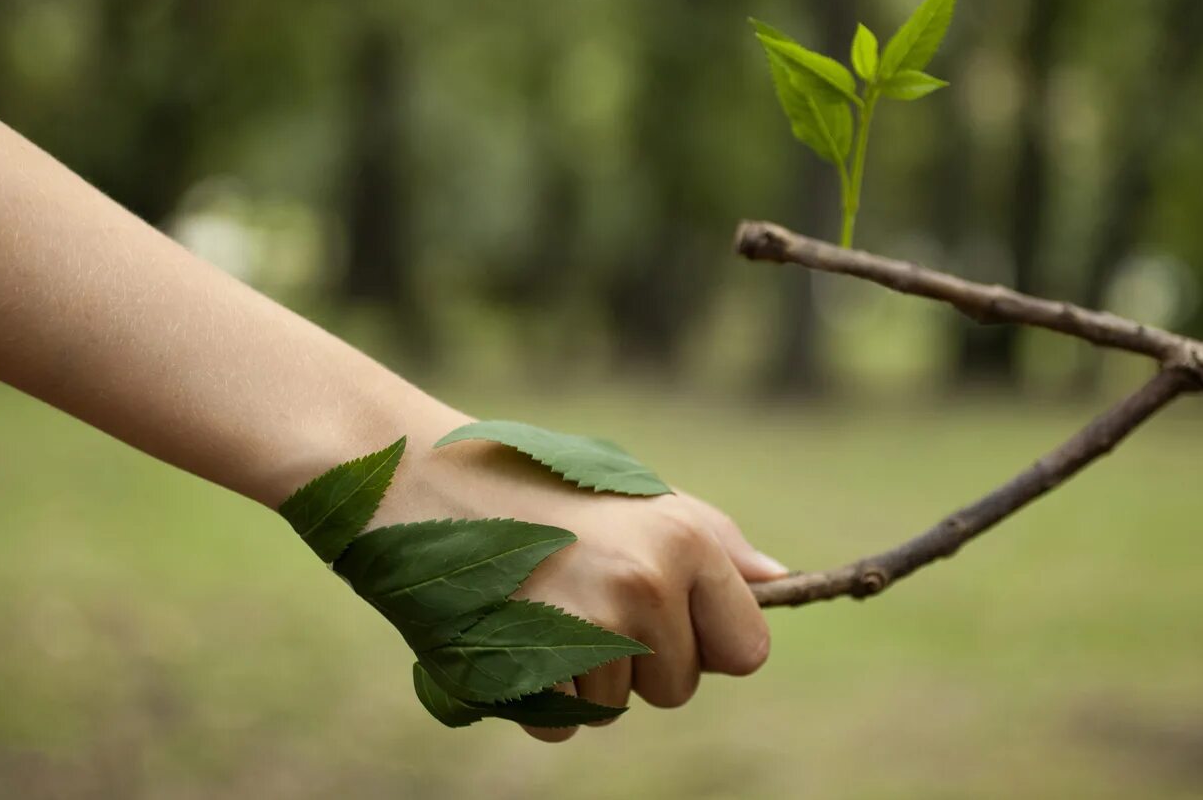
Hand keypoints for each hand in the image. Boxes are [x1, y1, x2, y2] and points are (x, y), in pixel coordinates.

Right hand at [376, 411, 788, 741]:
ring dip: (585, 675)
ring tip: (542, 602)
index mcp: (684, 541)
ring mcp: (586, 632)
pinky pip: (562, 724)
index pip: (749, 649)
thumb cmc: (535, 480)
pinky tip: (512, 629)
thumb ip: (710, 542)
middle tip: (585, 595)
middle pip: (679, 688)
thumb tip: (780, 582)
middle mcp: (646, 587)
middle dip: (640, 661)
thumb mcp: (633, 494)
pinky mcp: (528, 670)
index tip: (670, 616)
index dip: (709, 642)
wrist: (421, 477)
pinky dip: (539, 695)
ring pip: (617, 709)